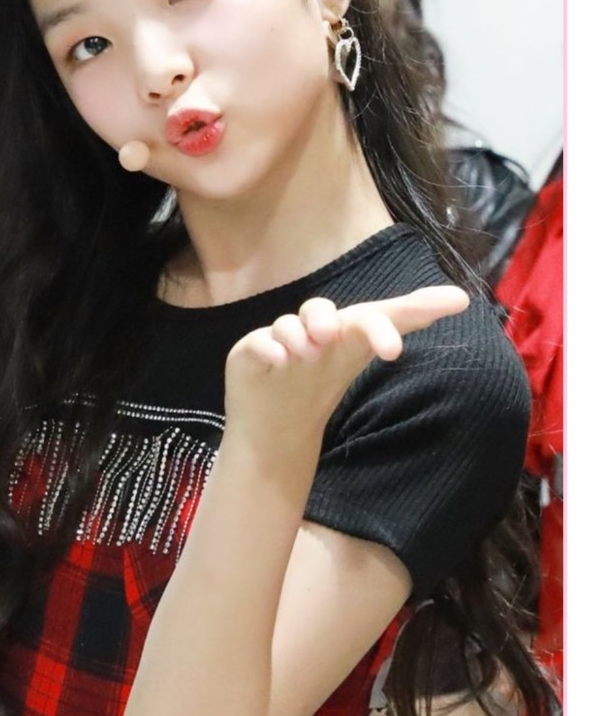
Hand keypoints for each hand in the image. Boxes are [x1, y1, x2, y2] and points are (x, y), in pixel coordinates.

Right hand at [224, 286, 468, 452]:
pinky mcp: (252, 351)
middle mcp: (315, 327)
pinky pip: (260, 342)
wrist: (278, 419)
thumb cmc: (324, 376)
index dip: (398, 319)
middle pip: (325, 311)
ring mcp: (282, 337)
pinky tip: (279, 358)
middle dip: (333, 321)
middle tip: (340, 337)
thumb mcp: (364, 352)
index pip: (375, 315)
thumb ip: (406, 322)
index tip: (410, 340)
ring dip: (301, 333)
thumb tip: (463, 296)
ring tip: (309, 352)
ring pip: (291, 323)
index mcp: (348, 329)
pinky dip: (270, 347)